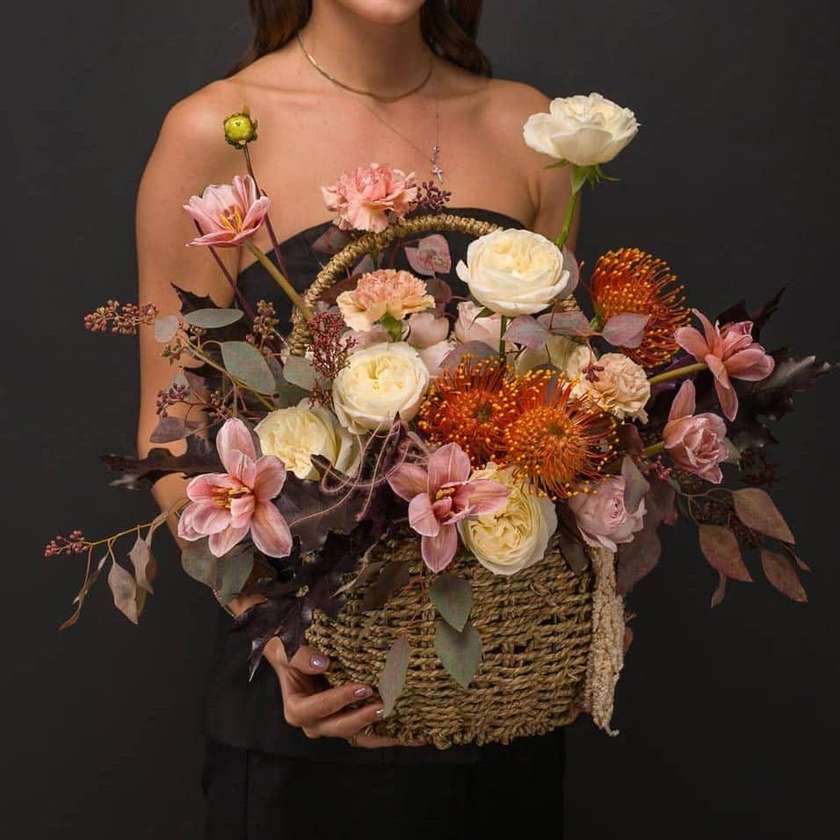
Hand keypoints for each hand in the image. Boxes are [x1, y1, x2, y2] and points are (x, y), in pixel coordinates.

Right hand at [263, 638, 421, 748]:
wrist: (298, 653)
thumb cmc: (291, 650)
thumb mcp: (287, 649)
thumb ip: (300, 656)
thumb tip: (322, 663)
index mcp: (297, 709)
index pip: (317, 709)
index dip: (339, 700)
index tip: (363, 687)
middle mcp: (316, 723)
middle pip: (340, 727)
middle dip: (363, 718)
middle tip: (384, 706)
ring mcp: (334, 724)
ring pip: (358, 736)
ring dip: (382, 735)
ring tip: (405, 730)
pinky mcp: (350, 721)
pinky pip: (370, 733)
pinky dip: (389, 734)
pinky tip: (413, 735)